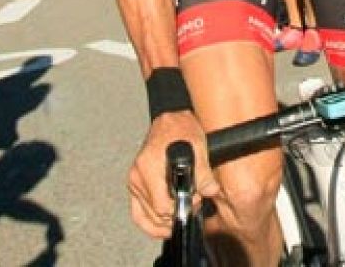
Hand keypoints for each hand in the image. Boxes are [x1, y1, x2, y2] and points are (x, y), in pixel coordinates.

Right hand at [127, 111, 220, 239]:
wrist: (171, 121)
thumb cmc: (181, 129)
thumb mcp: (199, 146)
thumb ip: (204, 172)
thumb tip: (210, 190)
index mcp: (149, 167)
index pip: (162, 206)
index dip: (182, 208)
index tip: (195, 200)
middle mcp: (137, 176)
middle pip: (155, 214)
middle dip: (177, 213)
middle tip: (192, 201)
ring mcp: (134, 182)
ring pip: (145, 218)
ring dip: (165, 220)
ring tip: (181, 208)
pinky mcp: (135, 186)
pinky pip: (138, 214)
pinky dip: (151, 223)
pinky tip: (164, 223)